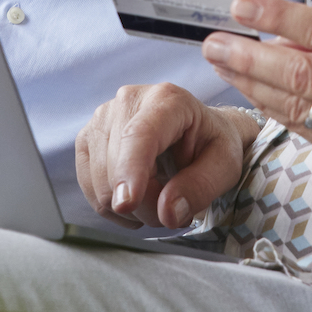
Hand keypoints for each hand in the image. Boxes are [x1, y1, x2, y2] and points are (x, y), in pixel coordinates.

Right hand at [75, 84, 250, 229]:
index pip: (140, 135)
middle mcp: (127, 101)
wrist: (196, 132)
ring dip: (131, 209)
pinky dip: (113, 207)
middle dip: (147, 204)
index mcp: (167, 99)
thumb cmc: (211, 145)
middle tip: (175, 208)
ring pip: (101, 185)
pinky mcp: (87, 140)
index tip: (127, 203)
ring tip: (158, 198)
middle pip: (119, 169)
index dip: (131, 169)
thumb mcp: (225, 165)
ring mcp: (101, 119)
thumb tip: (167, 212)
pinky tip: (137, 198)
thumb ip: (201, 187)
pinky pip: (90, 190)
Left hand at [202, 0, 311, 164]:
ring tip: (222, 64)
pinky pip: (307, 129)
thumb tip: (278, 35)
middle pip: (304, 78)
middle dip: (251, 60)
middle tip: (215, 44)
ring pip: (299, 110)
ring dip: (253, 86)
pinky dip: (276, 108)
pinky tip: (252, 89)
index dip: (280, 19)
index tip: (242, 7)